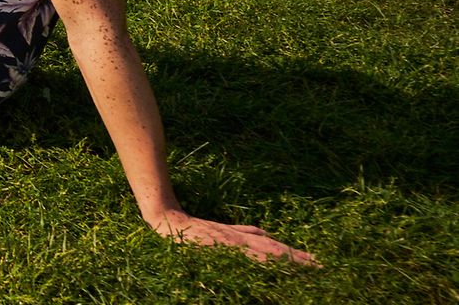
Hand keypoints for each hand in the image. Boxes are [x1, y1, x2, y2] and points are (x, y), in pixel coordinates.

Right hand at [148, 209, 316, 265]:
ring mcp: (232, 245)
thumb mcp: (223, 229)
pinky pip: (246, 258)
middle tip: (323, 268)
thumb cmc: (194, 229)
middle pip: (277, 253)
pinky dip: (262, 263)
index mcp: (244, 238)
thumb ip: (244, 232)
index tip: (318, 263)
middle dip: (300, 261)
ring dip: (287, 262)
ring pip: (266, 256)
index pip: (277, 249)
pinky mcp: (221, 247)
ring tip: (307, 269)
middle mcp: (242, 241)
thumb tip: (266, 234)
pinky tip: (274, 267)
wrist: (169, 222)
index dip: (298, 256)